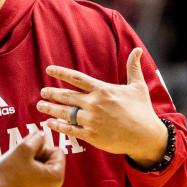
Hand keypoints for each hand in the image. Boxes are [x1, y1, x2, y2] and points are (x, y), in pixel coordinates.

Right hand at [0, 129, 64, 186]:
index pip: (57, 152)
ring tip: (18, 171)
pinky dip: (29, 179)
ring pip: (43, 173)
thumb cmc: (9, 173)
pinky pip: (37, 184)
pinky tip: (16, 181)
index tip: (27, 155)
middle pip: (51, 163)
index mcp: (57, 177)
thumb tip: (42, 135)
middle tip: (21, 162)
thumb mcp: (23, 148)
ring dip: (33, 168)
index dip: (41, 149)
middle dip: (38, 159)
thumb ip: (37, 137)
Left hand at [37, 48, 168, 167]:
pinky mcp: (91, 135)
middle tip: (42, 92)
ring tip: (40, 106)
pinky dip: (58, 125)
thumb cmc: (142, 111)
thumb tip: (137, 49)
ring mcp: (92, 120)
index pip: (77, 78)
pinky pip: (70, 129)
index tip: (49, 70)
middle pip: (67, 96)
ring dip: (50, 108)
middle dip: (52, 93)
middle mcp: (95, 103)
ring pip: (65, 112)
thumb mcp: (138, 87)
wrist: (145, 136)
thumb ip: (133, 68)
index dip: (61, 73)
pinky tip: (49, 123)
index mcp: (103, 90)